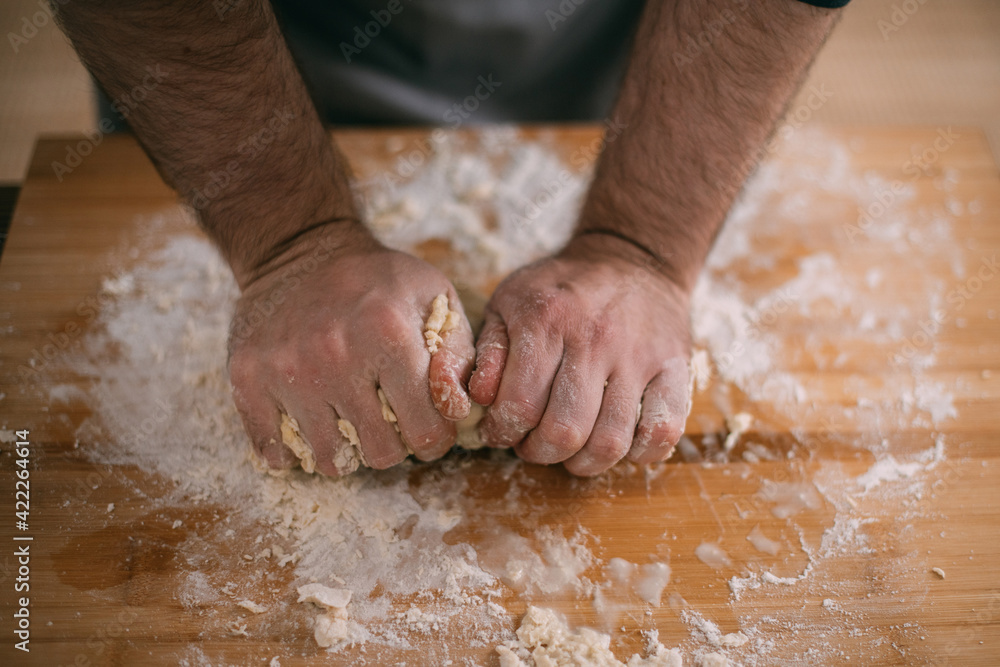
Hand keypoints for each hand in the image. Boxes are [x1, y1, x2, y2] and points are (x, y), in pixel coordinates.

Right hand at [228, 223, 474, 474]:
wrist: (302, 250)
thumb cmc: (380, 281)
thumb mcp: (435, 297)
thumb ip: (457, 354)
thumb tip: (459, 410)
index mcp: (388, 333)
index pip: (426, 431)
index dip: (435, 438)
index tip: (429, 427)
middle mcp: (335, 354)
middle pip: (380, 453)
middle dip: (394, 445)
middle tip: (390, 421)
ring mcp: (287, 368)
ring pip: (331, 460)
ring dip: (348, 449)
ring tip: (352, 419)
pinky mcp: (248, 377)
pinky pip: (275, 452)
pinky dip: (295, 450)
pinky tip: (311, 422)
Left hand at [469, 233, 691, 475]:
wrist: (631, 258)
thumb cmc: (561, 288)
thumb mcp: (510, 301)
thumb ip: (488, 350)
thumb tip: (478, 398)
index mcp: (546, 320)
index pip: (519, 404)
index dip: (504, 432)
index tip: (502, 432)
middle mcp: (594, 338)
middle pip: (564, 430)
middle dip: (540, 452)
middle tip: (535, 444)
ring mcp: (639, 356)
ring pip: (611, 440)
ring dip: (585, 462)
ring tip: (572, 451)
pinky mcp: (675, 367)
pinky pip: (663, 430)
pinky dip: (639, 453)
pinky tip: (620, 443)